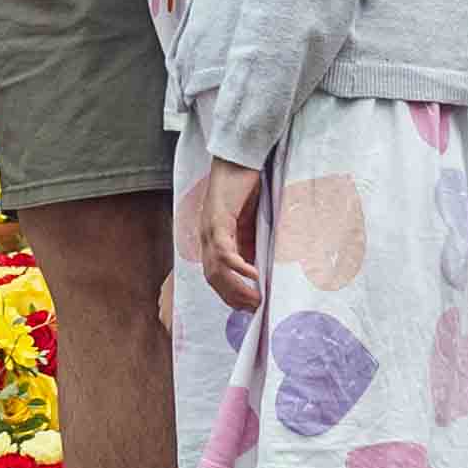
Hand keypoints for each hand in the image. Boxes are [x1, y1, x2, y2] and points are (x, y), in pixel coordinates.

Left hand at [181, 158, 266, 312]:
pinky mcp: (217, 218)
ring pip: (217, 269)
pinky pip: (225, 250)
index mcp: (213, 240)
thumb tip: (261, 268)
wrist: (238, 158)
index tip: (249, 308)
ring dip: (236, 288)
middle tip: (255, 310)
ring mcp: (209, 229)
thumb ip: (251, 243)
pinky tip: (254, 275)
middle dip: (234, 298)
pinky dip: (238, 266)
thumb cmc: (245, 187)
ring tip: (256, 299)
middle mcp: (206, 237)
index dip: (230, 295)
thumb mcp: (251, 222)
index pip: (216, 277)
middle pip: (213, 279)